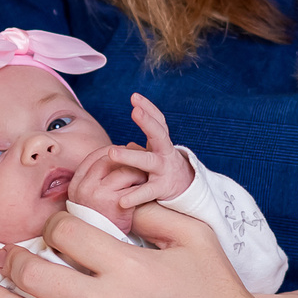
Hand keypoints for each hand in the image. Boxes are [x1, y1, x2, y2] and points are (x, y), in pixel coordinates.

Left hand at [64, 94, 194, 223]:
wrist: (185, 189)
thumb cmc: (163, 166)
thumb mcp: (156, 150)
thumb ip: (144, 140)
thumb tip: (130, 128)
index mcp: (162, 142)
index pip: (158, 122)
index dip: (149, 108)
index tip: (135, 97)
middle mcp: (165, 153)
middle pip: (159, 135)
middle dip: (147, 122)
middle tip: (134, 111)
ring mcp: (164, 171)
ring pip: (148, 162)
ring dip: (130, 156)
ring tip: (112, 152)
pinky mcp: (162, 189)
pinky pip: (147, 192)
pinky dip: (135, 196)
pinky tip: (122, 200)